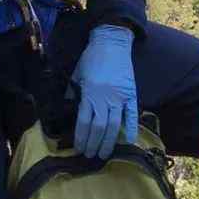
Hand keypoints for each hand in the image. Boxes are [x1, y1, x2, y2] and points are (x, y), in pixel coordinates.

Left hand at [69, 24, 137, 159]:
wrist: (112, 41)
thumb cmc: (92, 57)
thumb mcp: (77, 74)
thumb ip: (72, 92)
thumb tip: (66, 107)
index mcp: (89, 93)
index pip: (83, 122)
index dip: (81, 138)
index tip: (79, 149)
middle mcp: (104, 98)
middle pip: (98, 127)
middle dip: (93, 144)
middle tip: (90, 156)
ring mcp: (119, 96)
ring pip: (114, 125)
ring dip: (108, 142)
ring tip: (104, 154)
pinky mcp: (131, 94)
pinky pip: (132, 114)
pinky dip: (132, 128)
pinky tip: (130, 140)